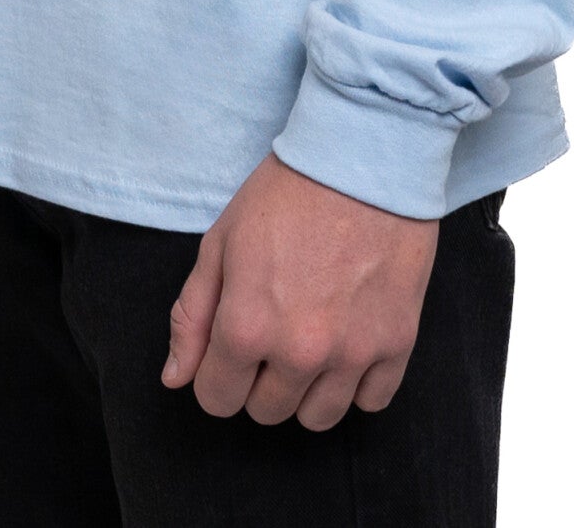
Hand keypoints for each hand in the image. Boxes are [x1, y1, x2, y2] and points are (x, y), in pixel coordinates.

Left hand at [162, 151, 439, 428]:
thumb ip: (192, 315)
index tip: (232, 344)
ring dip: (307, 389)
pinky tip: (349, 340)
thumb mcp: (221, 241)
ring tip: (311, 339)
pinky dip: (358, 382)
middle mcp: (299, 352)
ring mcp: (352, 353)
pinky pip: (372, 402)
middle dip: (260, 379)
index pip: (217, 399)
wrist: (363, 155)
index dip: (217, 373)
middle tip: (274, 327)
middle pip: (267, 411)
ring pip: (318, 418)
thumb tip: (176, 379)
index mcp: (246, 327)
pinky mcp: (397, 343)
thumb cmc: (286, 192)